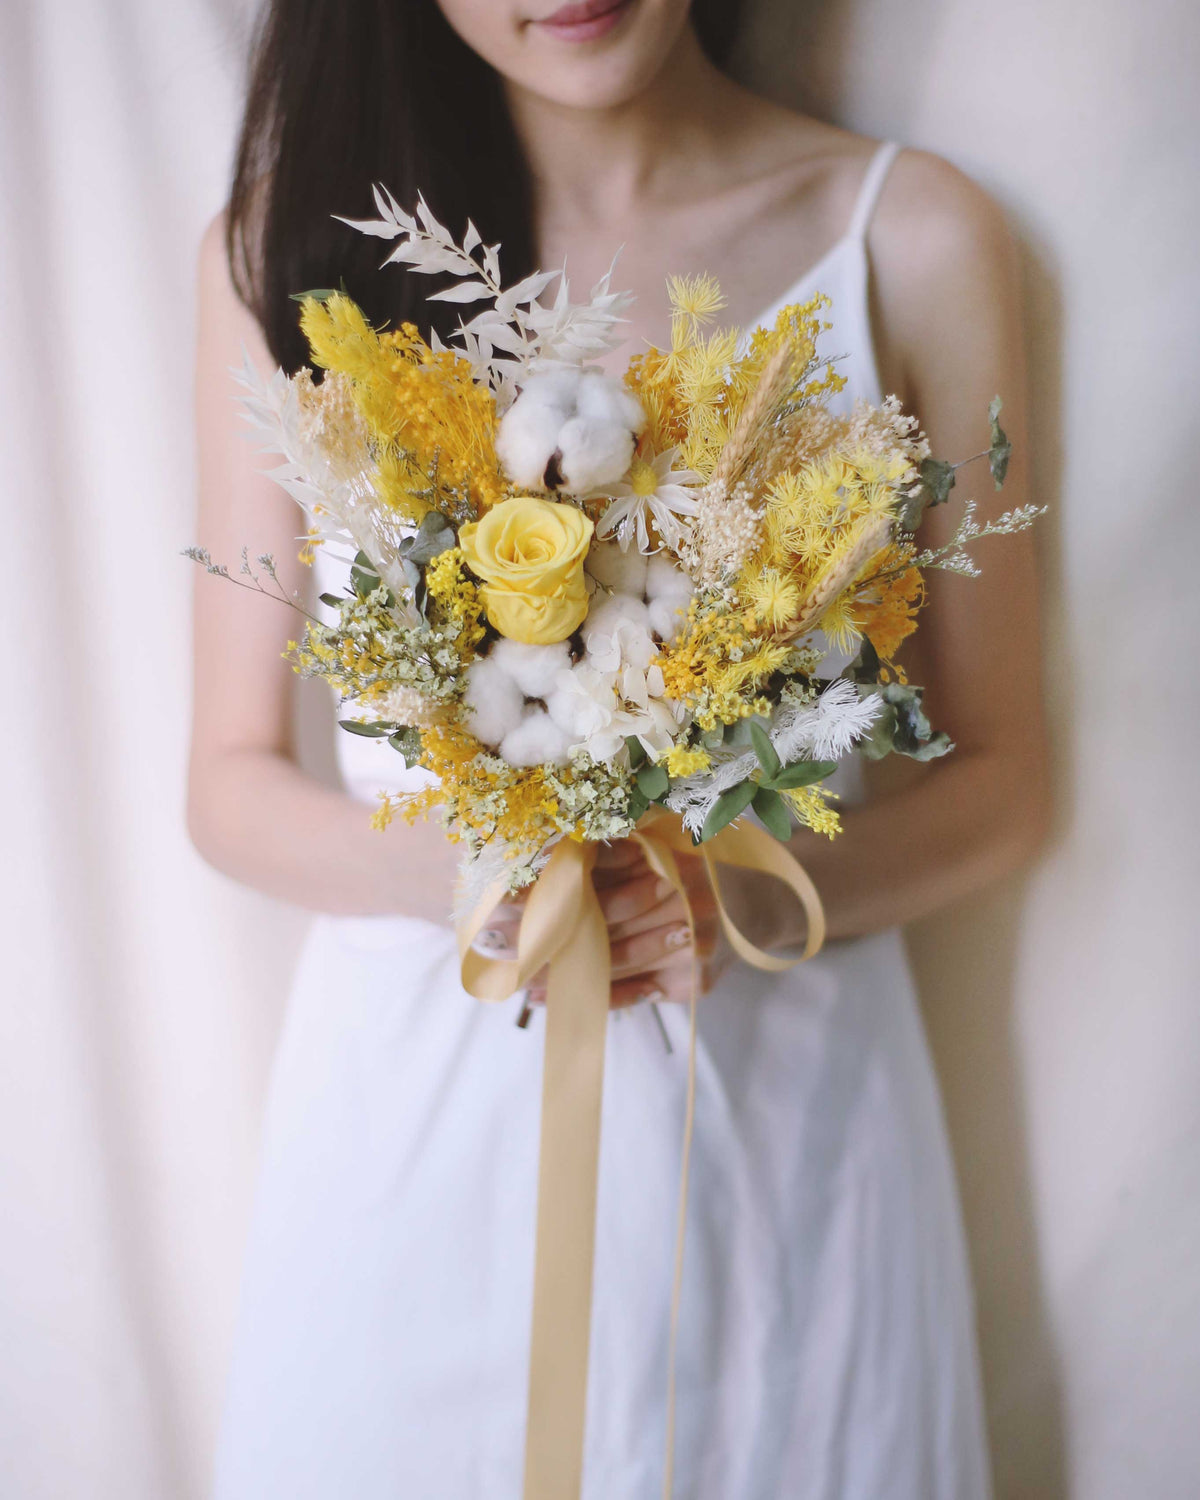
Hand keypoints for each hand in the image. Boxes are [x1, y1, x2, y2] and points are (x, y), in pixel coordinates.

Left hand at [503, 839, 727, 1010]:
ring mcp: (689, 944)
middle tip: (496, 945)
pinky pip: (634, 993)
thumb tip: (541, 867)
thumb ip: (610, 853)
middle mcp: (683, 898)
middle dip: (546, 934)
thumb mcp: (656, 846)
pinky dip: (593, 997)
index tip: (503, 902)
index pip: (597, 873)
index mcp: (669, 857)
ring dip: (561, 974)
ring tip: (518, 980)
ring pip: (612, 962)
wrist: (759, 905)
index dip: (550, 889)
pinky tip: (554, 1000)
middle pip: (600, 920)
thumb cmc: (694, 869)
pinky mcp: (692, 980)